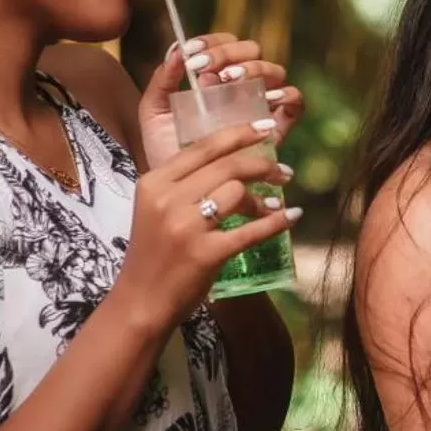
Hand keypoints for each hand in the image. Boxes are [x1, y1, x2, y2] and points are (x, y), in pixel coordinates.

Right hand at [108, 119, 300, 334]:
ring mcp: (186, 227)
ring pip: (238, 192)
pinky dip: (276, 223)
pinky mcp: (206, 253)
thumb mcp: (157, 208)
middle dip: (262, 165)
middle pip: (227, 166)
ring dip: (264, 199)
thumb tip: (234, 159)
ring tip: (273, 205)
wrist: (140, 302)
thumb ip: (185, 183)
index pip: (204, 147)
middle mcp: (168, 199)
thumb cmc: (154, 254)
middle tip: (284, 172)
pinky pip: (251, 230)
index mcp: (154, 182)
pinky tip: (290, 218)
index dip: (239, 133)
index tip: (266, 129)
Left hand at [139, 33, 305, 169]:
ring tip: (229, 81)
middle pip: (251, 51)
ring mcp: (261, 106)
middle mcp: (241, 88)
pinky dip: (286, 95)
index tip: (191, 54)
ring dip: (254, 69)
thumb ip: (162, 81)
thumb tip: (176, 49)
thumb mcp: (155, 114)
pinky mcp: (277, 129)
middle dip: (230, 54)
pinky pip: (295, 104)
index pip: (223, 45)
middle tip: (206, 70)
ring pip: (274, 71)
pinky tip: (266, 99)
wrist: (181, 190)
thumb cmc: (166, 151)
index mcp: (214, 78)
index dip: (211, 42)